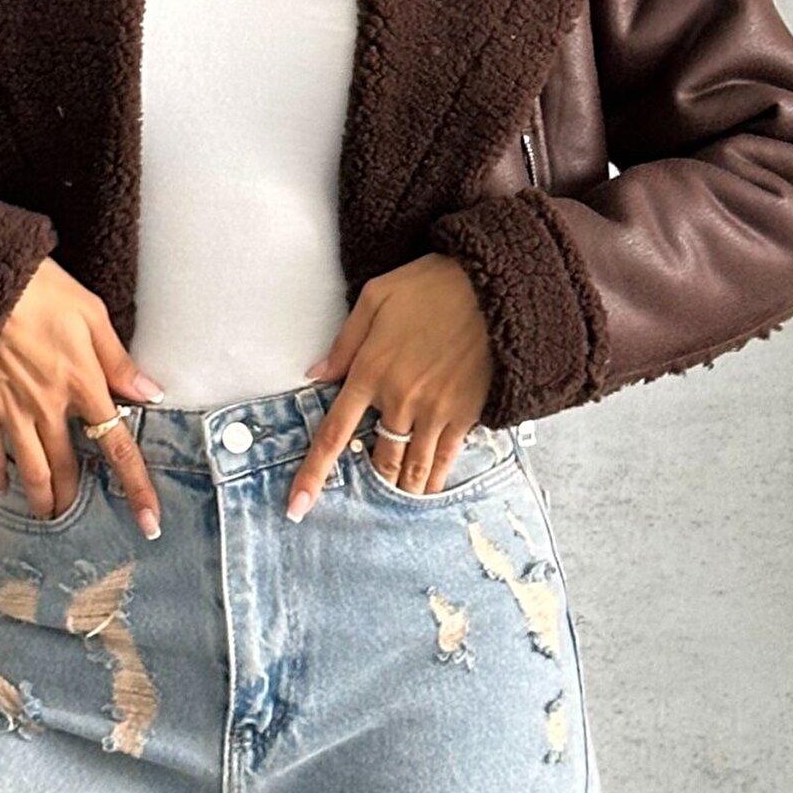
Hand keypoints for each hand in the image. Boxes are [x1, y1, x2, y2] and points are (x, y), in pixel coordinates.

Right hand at [0, 258, 166, 537]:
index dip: (136, 487)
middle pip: (69, 468)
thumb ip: (120, 362)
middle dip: (78, 500)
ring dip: (42, 498)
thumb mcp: (92, 315)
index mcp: (83, 384)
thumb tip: (151, 394)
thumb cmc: (40, 290)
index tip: (149, 521)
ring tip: (48, 515)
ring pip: (31, 470)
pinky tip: (1, 488)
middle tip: (84, 520)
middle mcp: (49, 407)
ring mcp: (12, 410)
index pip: (117, 447)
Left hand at [286, 255, 493, 520]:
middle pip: (378, 459)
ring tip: (399, 500)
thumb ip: (344, 342)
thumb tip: (316, 375)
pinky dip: (434, 479)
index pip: (333, 435)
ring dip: (402, 487)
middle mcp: (399, 399)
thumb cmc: (431, 285)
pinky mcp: (465, 414)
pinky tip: (428, 489)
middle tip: (367, 493)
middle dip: (371, 480)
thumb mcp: (375, 297)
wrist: (494, 286)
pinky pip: (445, 459)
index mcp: (369, 372)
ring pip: (411, 466)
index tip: (298, 507)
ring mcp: (434, 410)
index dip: (313, 475)